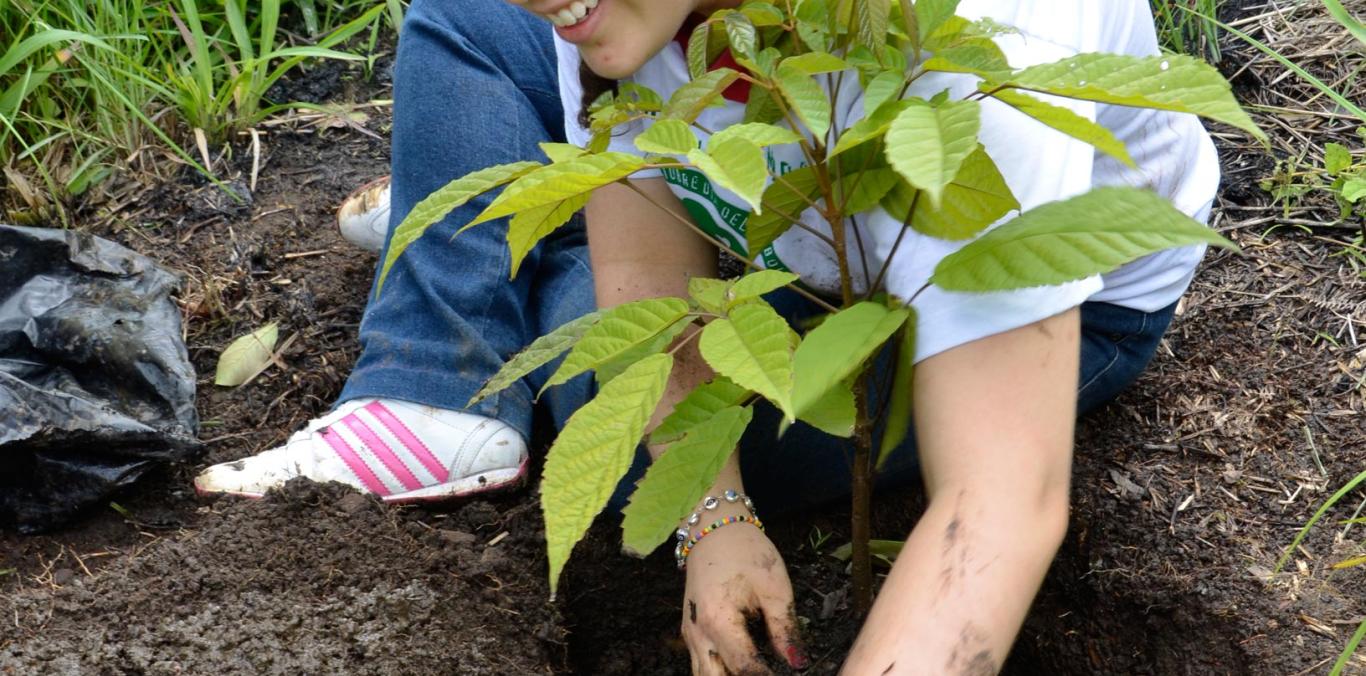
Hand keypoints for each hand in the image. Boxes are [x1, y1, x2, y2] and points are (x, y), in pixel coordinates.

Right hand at [680, 522, 809, 674]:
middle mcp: (698, 632)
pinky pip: (701, 662)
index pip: (744, 668)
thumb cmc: (745, 552)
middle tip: (768, 674)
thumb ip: (785, 628)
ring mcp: (691, 633)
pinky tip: (740, 667)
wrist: (713, 529)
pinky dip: (719, 671)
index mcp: (719, 621)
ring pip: (703, 675)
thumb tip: (798, 662)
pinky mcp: (691, 630)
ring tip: (756, 670)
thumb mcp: (774, 587)